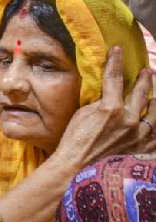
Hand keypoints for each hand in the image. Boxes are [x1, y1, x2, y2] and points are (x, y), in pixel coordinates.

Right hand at [54, 47, 155, 167]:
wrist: (78, 171)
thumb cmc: (74, 144)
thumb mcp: (81, 116)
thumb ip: (99, 104)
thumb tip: (108, 96)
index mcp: (111, 108)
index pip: (114, 77)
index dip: (115, 61)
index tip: (118, 50)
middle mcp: (131, 120)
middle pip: (142, 91)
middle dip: (145, 78)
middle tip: (148, 71)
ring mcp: (141, 135)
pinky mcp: (145, 148)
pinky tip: (155, 116)